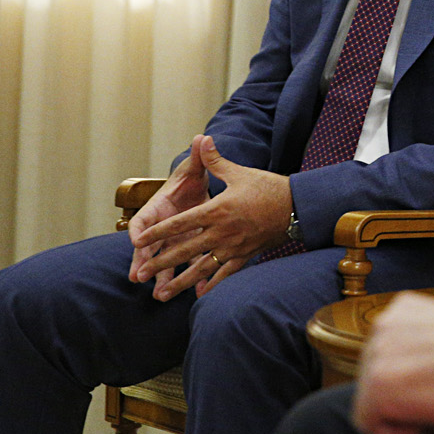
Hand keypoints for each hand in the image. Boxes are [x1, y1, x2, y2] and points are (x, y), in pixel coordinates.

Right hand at [126, 139, 210, 292]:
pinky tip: (194, 293)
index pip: (141, 220)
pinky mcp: (186, 249)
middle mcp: (160, 228)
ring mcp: (172, 241)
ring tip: (159, 296)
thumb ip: (198, 157)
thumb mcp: (194, 169)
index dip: (138, 230)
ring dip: (161, 278)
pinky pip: (185, 266)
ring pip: (164, 261)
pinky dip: (188, 279)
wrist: (197, 190)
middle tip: (137, 277)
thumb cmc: (191, 178)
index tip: (135, 241)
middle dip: (142, 262)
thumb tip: (201, 137)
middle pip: (147, 247)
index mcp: (157, 208)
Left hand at [129, 134, 293, 300]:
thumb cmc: (267, 187)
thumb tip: (203, 140)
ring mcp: (232, 247)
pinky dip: (211, 284)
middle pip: (184, 251)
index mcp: (216, 210)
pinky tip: (199, 294)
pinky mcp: (244, 256)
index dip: (157, 232)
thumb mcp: (239, 172)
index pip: (180, 223)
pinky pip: (224, 274)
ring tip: (162, 294)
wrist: (295, 207)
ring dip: (180, 282)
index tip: (138, 242)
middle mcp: (221, 232)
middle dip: (160, 263)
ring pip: (200, 268)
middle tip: (140, 275)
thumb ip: (215, 161)